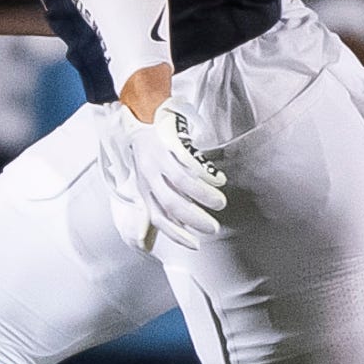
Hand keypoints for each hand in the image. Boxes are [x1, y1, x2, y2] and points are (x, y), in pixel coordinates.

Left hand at [100, 102, 228, 253]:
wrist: (143, 118)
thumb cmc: (147, 157)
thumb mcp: (144, 185)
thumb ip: (150, 210)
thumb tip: (143, 241)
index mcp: (144, 190)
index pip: (158, 218)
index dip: (176, 234)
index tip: (196, 245)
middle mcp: (150, 177)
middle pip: (172, 203)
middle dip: (194, 219)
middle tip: (213, 228)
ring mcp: (160, 160)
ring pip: (182, 183)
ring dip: (203, 196)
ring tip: (220, 203)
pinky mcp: (170, 144)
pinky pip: (189, 161)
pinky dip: (205, 173)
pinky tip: (217, 180)